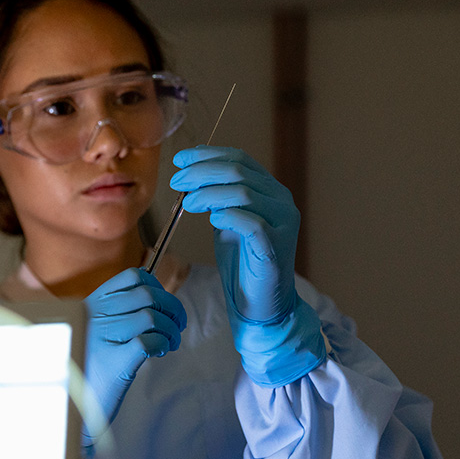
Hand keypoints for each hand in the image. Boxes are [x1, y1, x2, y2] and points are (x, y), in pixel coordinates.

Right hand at [84, 268, 186, 428]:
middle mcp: (94, 316)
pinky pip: (149, 342)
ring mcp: (102, 337)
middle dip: (172, 308)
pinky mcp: (114, 362)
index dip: (157, 287)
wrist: (66, 403)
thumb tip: (158, 301)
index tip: (163, 305)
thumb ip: (115, 312)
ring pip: (152, 317)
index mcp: (91, 304)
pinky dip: (162, 344)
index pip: (132, 277)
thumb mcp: (92, 331)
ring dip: (171, 330)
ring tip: (170, 343)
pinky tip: (159, 352)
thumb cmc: (86, 367)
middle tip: (178, 325)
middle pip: (148, 295)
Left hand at [171, 146, 324, 386]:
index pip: (240, 158)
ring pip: (244, 192)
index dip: (207, 155)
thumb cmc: (243, 263)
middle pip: (239, 171)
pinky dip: (228, 215)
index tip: (180, 159)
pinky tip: (212, 219)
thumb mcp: (226, 222)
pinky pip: (252, 222)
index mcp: (270, 190)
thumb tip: (192, 176)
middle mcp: (281, 200)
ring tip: (187, 202)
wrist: (261, 303)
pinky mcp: (276, 245)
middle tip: (176, 181)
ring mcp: (283, 222)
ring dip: (209, 193)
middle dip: (201, 172)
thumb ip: (218, 198)